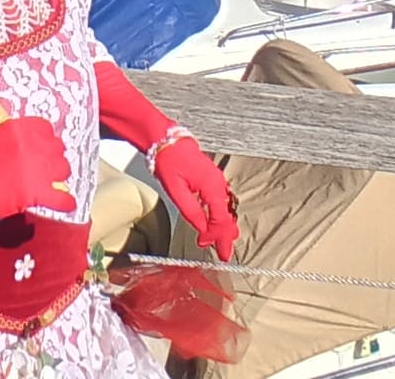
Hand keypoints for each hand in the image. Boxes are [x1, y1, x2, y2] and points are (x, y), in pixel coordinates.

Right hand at [0, 116, 77, 217]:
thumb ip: (11, 138)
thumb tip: (23, 145)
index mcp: (19, 127)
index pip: (45, 127)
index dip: (44, 139)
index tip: (41, 146)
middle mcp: (32, 144)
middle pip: (57, 147)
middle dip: (52, 157)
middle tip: (44, 166)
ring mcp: (37, 168)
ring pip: (64, 169)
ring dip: (58, 176)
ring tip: (50, 182)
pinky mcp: (38, 192)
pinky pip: (63, 199)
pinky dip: (65, 202)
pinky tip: (63, 203)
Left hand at [153, 137, 237, 260]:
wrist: (167, 141)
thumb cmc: (169, 161)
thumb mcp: (176, 190)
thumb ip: (191, 211)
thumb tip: (202, 229)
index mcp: (212, 187)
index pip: (220, 219)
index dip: (215, 236)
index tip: (205, 245)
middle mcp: (218, 183)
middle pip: (227, 216)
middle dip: (226, 235)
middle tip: (224, 254)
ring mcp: (217, 180)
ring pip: (226, 209)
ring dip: (223, 226)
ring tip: (221, 242)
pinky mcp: (212, 178)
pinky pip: (221, 201)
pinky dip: (220, 214)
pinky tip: (215, 222)